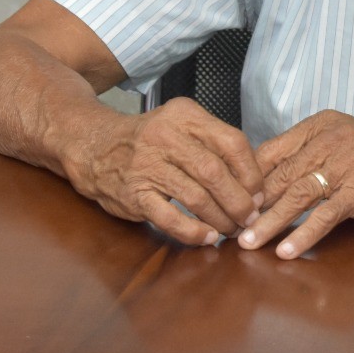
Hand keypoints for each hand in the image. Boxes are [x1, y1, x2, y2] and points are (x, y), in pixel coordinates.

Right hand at [64, 97, 264, 245]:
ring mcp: (147, 166)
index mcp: (184, 115)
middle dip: (240, 201)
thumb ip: (214, 145)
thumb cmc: (149, 140)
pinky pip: (170, 218)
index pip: (232, 142)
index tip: (259, 192)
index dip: (251, 172)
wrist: (94, 146)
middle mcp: (166, 136)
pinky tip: (207, 237)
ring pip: (196, 197)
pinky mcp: (134, 194)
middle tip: (250, 218)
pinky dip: (193, 231)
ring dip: (220, 219)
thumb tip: (255, 181)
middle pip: (215, 172)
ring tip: (232, 229)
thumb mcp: (181, 126)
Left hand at [239, 109, 353, 258]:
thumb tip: (262, 181)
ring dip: (269, 223)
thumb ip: (307, 155)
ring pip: (296, 196)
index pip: (271, 151)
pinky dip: (303, 234)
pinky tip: (286, 250)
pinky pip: (325, 215)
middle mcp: (331, 139)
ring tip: (248, 242)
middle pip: (279, 176)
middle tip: (228, 227)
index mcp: (321, 125)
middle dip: (251, 205)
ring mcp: (347, 164)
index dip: (247, 180)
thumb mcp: (342, 143)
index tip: (228, 202)